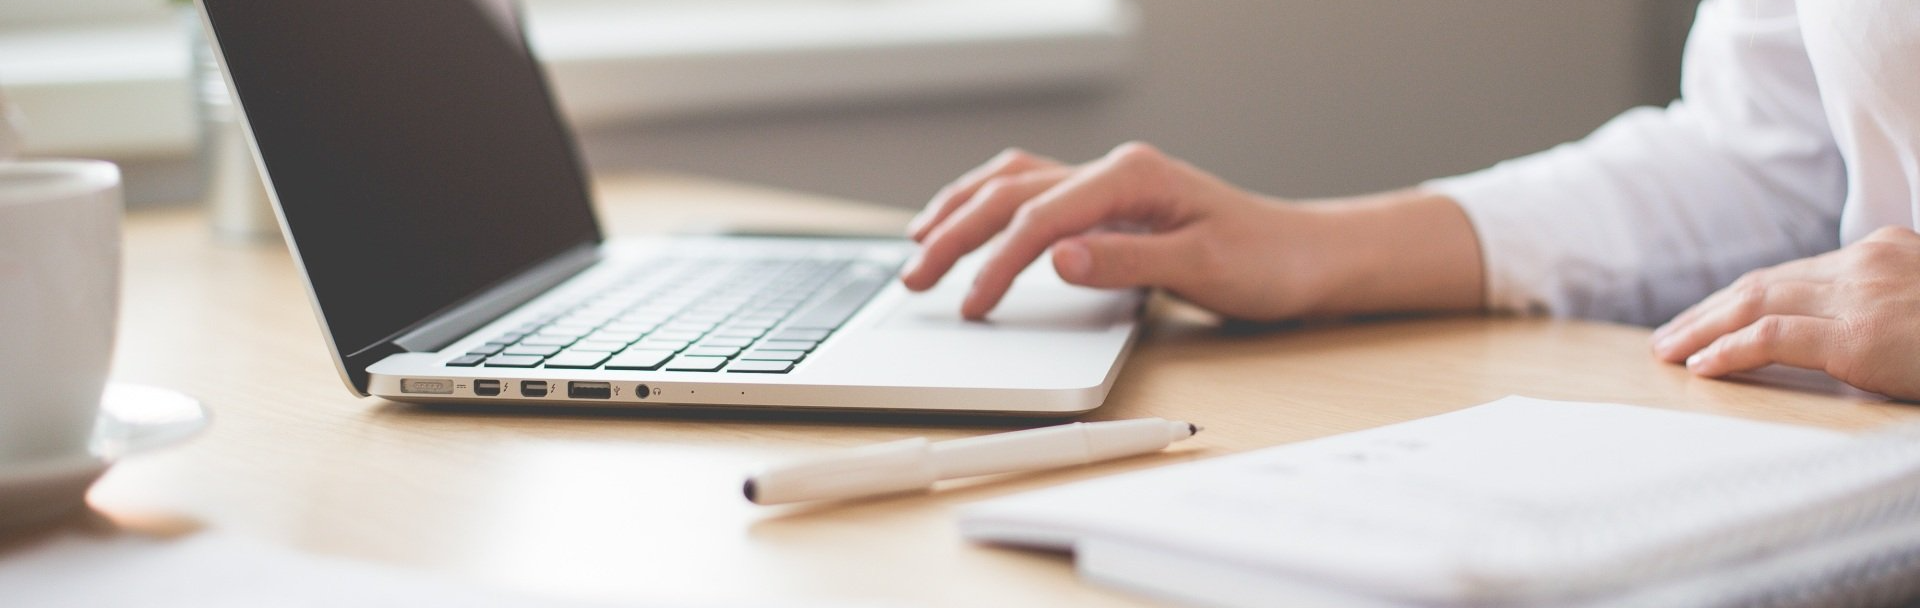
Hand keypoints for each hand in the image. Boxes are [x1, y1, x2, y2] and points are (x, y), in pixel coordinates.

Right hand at [898, 143, 1333, 320]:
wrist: (1305, 256)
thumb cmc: (1265, 261)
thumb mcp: (1202, 268)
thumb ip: (1126, 262)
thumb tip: (1056, 258)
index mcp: (1132, 176)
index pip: (1040, 218)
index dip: (997, 263)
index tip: (971, 306)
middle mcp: (1115, 171)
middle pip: (1012, 194)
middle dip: (955, 234)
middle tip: (914, 279)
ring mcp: (1110, 184)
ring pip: (1013, 183)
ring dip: (961, 210)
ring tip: (918, 243)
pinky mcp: (1110, 205)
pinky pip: (1034, 193)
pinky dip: (991, 207)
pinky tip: (970, 223)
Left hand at [1651, 227, 1919, 399]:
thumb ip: (1880, 303)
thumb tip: (1847, 332)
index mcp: (1882, 250)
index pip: (1792, 273)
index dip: (1739, 297)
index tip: (1708, 317)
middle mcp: (1865, 262)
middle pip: (1764, 284)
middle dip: (1708, 311)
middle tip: (1669, 335)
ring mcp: (1861, 295)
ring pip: (1757, 303)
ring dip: (1703, 329)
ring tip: (1669, 350)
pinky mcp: (1860, 336)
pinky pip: (1774, 338)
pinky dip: (1729, 350)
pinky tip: (1700, 364)